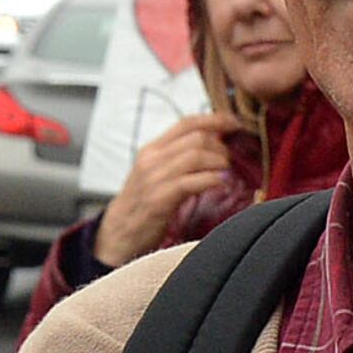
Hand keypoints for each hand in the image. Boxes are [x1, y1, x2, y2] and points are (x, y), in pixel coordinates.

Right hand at [96, 113, 242, 267]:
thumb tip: (214, 143)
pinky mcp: (159, 198)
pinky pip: (192, 181)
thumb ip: (178, 157)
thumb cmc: (142, 203)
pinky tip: (221, 185)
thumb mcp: (155, 172)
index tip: (234, 123)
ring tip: (226, 173)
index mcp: (151, 149)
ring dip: (219, 163)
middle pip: (196, 138)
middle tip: (228, 160)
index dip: (214, 119)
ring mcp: (154, 178)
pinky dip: (212, 180)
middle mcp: (151, 159)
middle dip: (220, 147)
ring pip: (196, 156)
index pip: (186, 123)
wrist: (118, 233)